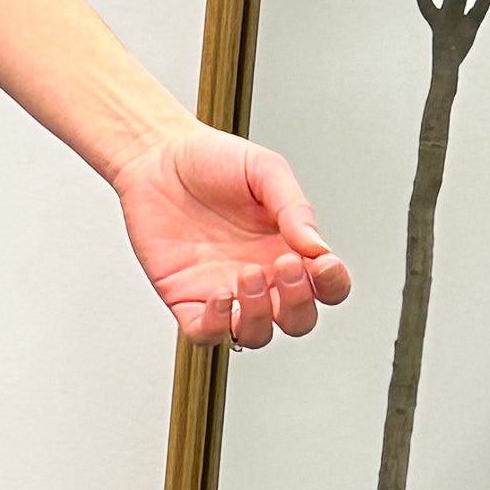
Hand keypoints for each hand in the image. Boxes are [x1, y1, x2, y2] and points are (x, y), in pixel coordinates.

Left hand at [112, 122, 349, 348]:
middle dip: (298, 303)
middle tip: (283, 265)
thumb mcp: (264, 170)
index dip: (333, 285)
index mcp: (286, 248)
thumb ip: (294, 208)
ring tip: (248, 274)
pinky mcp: (186, 297)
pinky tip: (220, 294)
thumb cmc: (210, 160)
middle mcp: (260, 275)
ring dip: (259, 316)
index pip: (326, 287)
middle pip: (297, 319)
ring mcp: (224, 289)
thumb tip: (318, 247)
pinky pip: (206, 333)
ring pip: (255, 334)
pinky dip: (217, 325)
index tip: (323, 264)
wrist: (156, 155)